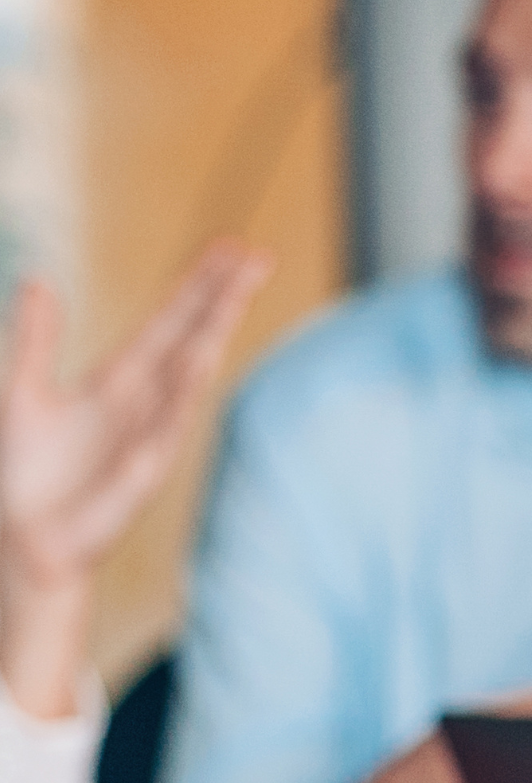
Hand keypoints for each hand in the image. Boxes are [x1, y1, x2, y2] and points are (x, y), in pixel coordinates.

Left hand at [0, 244, 270, 716]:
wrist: (28, 536)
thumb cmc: (27, 471)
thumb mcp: (22, 390)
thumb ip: (36, 338)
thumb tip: (40, 279)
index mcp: (121, 378)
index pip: (170, 320)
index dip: (198, 284)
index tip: (229, 247)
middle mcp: (147, 399)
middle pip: (194, 335)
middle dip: (223, 296)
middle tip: (258, 256)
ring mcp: (154, 430)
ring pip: (193, 370)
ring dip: (215, 331)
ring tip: (237, 293)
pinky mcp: (145, 465)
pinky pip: (171, 420)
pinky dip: (186, 389)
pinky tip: (202, 357)